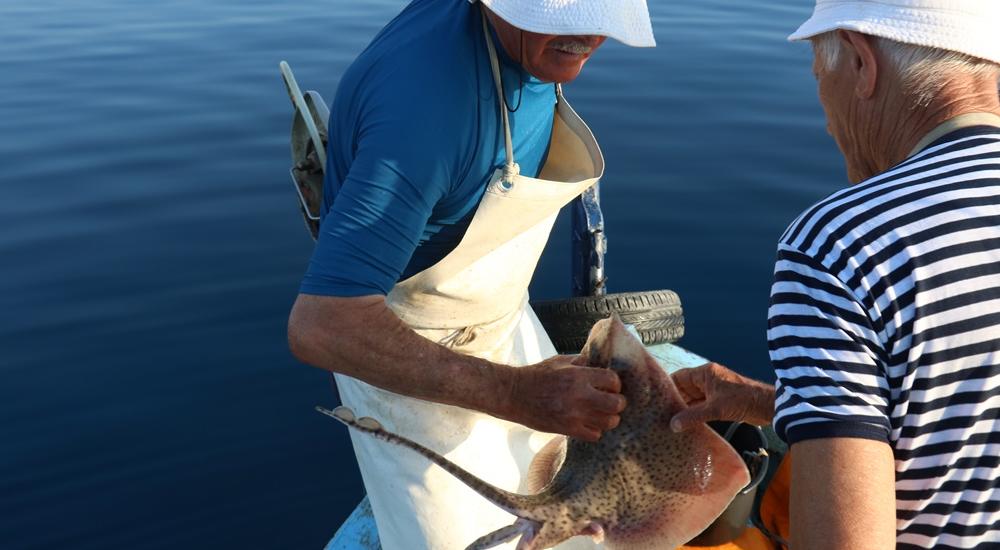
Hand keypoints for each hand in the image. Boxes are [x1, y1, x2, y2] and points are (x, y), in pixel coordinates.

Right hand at [499, 355, 625, 441]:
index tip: (610, 386)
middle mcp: (579, 395)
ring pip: (608, 422)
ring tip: (601, 414)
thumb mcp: (559, 362)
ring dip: (608, 418)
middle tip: (612, 402)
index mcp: (578, 375)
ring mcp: (573, 414)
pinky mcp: (567, 429)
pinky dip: (595, 430)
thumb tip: (600, 364)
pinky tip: (588, 423)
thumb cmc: (536, 375)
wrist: (513, 394)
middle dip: (618, 403)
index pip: (613, 380)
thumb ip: (581, 362)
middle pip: (616, 404)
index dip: (615, 384)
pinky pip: (594, 435)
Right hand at [669, 362, 774, 431]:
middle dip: (675, 402)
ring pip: (693, 399)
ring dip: (685, 409)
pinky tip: (686, 425)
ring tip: (670, 422)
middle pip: (685, 389)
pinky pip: (702, 406)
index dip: (668, 388)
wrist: (766, 406)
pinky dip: (695, 414)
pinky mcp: (720, 402)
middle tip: (661, 415)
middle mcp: (708, 379)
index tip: (656, 400)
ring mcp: (714, 391)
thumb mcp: (715, 409)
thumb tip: (673, 425)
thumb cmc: (742, 400)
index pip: (679, 377)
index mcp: (705, 373)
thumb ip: (693, 416)